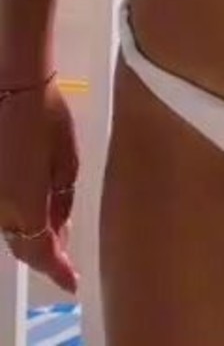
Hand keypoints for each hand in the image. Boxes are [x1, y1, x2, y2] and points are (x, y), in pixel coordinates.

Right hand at [0, 77, 78, 292]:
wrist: (14, 85)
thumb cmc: (49, 117)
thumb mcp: (68, 160)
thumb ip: (63, 201)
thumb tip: (59, 230)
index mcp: (27, 205)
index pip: (42, 253)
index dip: (57, 271)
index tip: (72, 283)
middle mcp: (2, 210)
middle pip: (23, 246)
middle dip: (45, 254)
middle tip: (65, 257)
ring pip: (10, 232)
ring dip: (30, 237)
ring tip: (53, 232)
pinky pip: (2, 214)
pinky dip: (17, 220)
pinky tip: (33, 211)